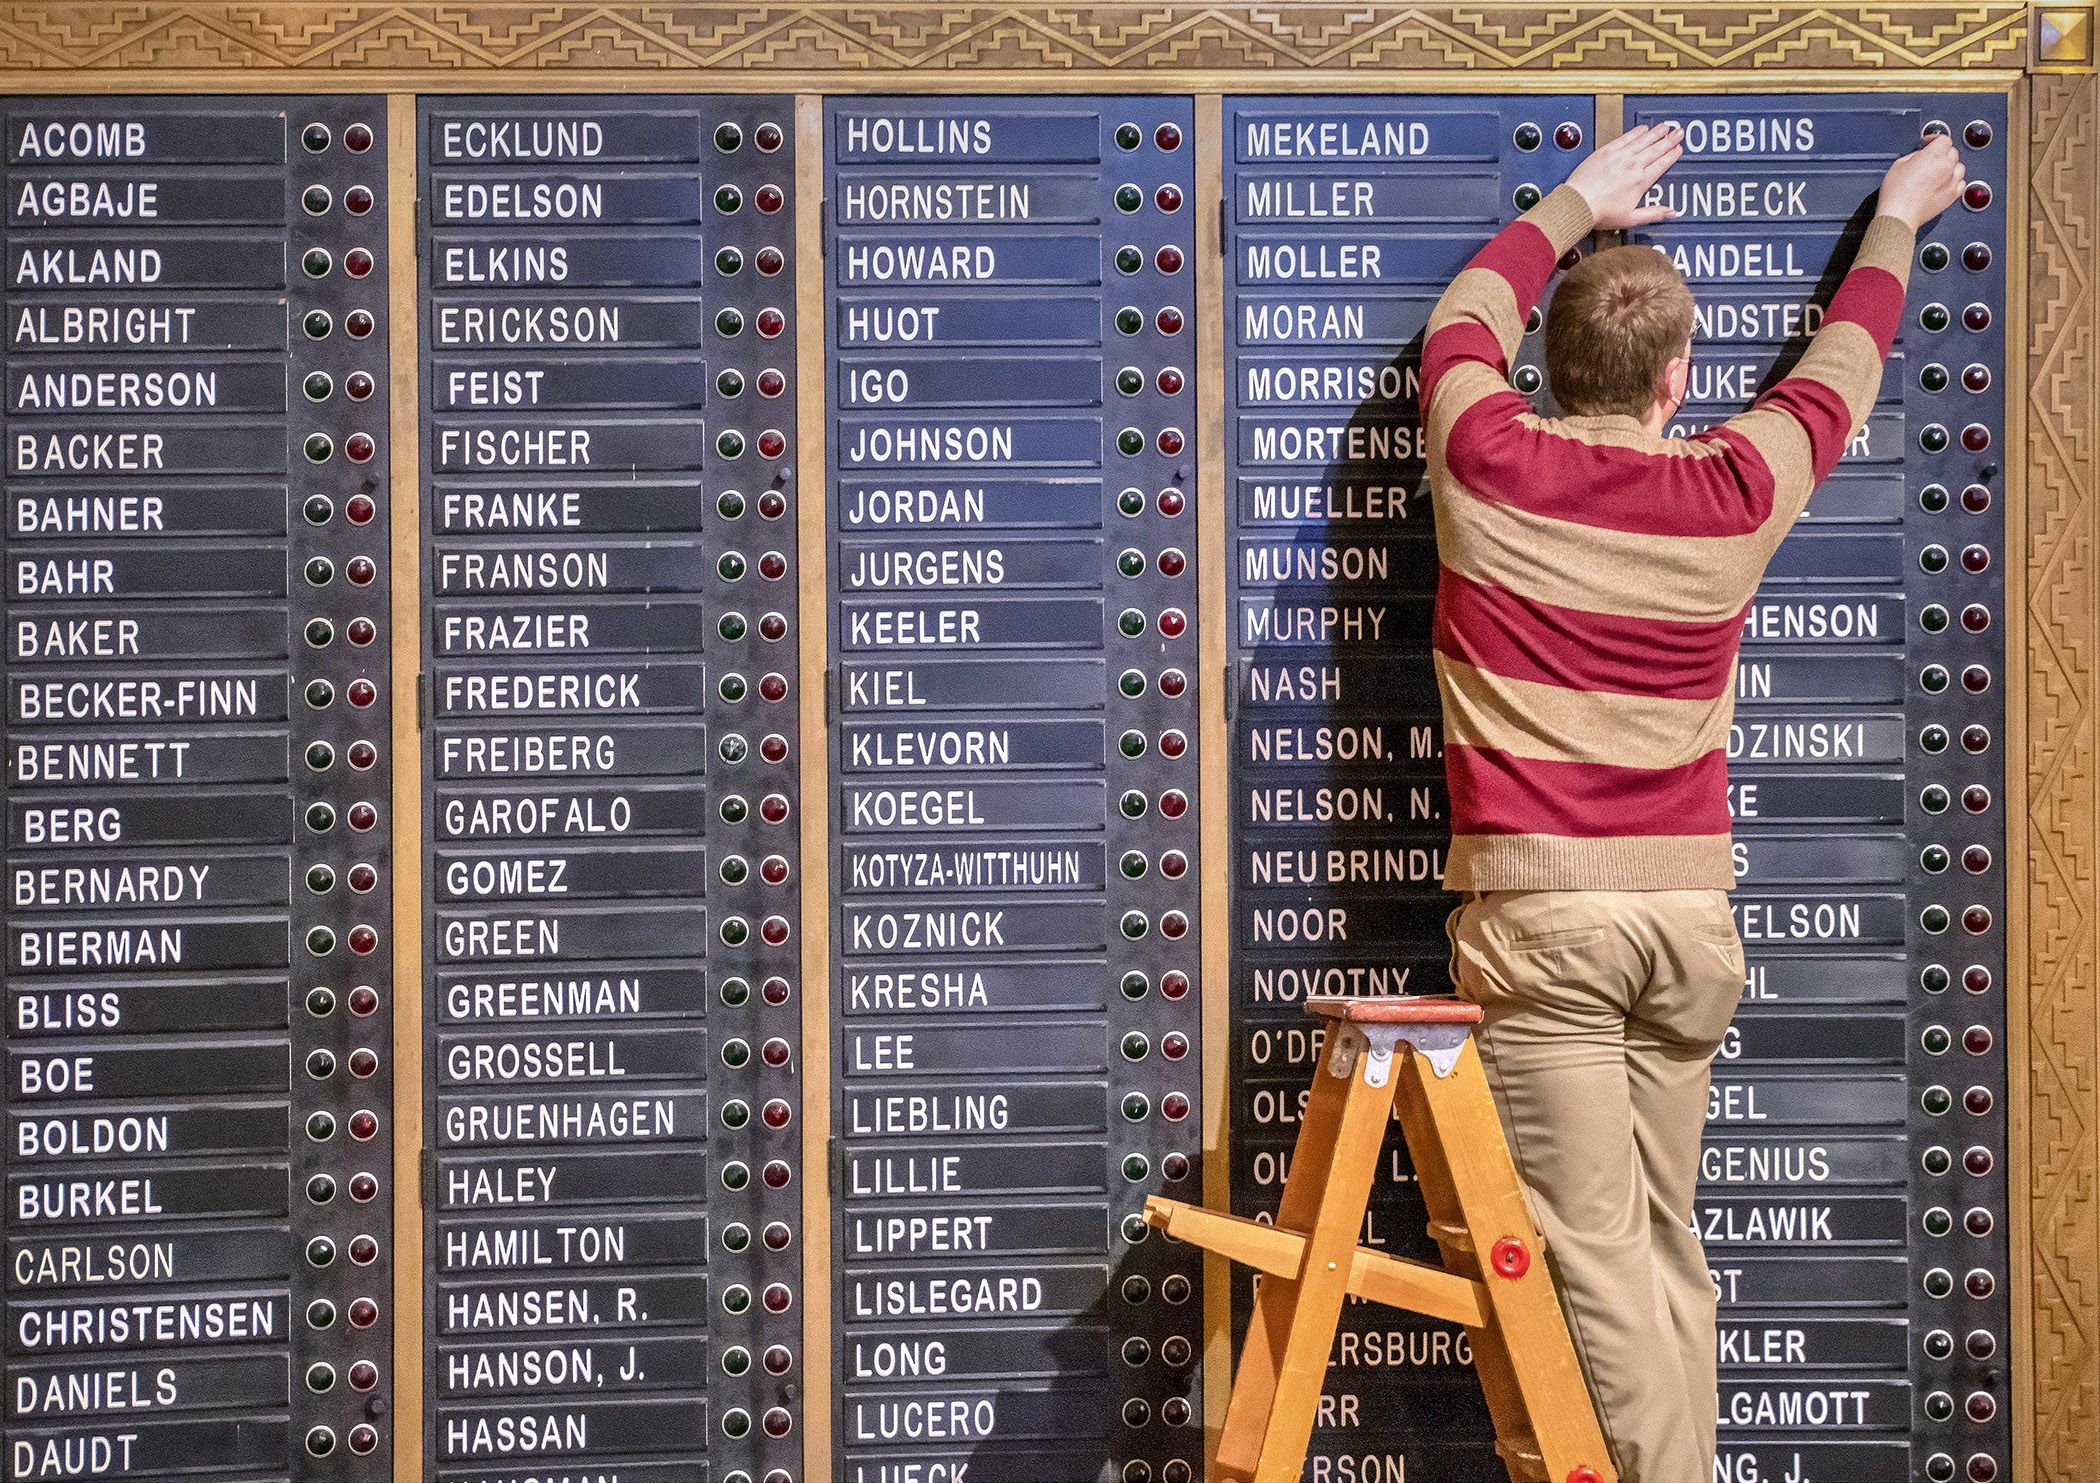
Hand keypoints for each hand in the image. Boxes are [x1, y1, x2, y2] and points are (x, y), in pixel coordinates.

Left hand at [1563, 123, 1683, 229]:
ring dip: (1656, 132)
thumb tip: (1670, 213)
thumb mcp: (1630, 218)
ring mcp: (1620, 156)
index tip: (1678, 149)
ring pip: (1643, 140)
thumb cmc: (1600, 212)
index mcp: (1640, 181)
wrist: (1577, 203)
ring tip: (1666, 126)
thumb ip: (1653, 213)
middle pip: (1656, 148)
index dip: (1672, 155)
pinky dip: (1636, 132)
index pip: (1662, 164)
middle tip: (1678, 132)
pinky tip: (1642, 128)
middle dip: (1670, 139)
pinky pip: (1626, 138)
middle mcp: (1632, 165)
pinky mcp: (1606, 151)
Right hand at [1878, 135, 1965, 229]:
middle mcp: (1947, 166)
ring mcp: (1951, 181)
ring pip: (1959, 167)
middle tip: (1930, 158)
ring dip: (1950, 166)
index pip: (1943, 139)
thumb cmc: (1897, 193)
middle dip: (1941, 153)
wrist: (1899, 215)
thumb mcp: (1899, 164)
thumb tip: (1921, 157)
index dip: (1934, 139)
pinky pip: (1961, 183)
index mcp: (1934, 155)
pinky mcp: (1952, 195)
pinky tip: (1945, 183)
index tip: (1928, 143)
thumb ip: (1914, 156)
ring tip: (1938, 171)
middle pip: (1952, 152)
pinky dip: (1955, 181)